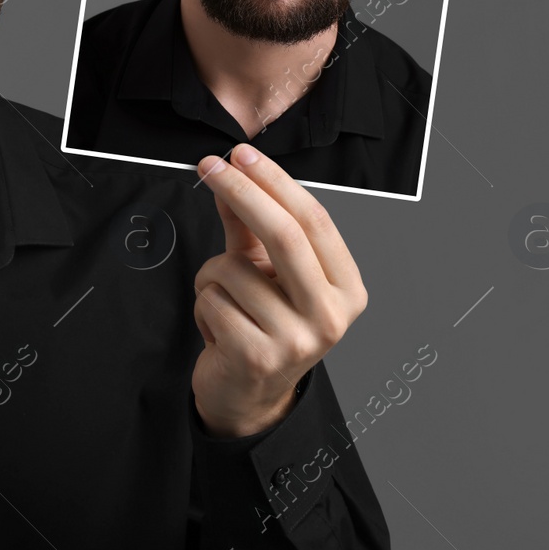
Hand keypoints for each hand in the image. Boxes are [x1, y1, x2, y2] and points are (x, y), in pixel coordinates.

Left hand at [190, 142, 367, 436]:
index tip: (240, 154)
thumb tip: (231, 173)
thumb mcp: (265, 271)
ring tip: (226, 304)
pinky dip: (203, 306)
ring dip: (211, 276)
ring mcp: (298, 340)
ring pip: (233, 270)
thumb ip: (250, 225)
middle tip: (209, 166)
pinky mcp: (258, 357)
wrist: (248, 395)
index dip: (273, 181)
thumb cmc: (263, 326)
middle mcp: (330, 315)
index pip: (313, 220)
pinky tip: (219, 329)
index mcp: (345, 288)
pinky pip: (212, 300)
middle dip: (241, 192)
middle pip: (284, 235)